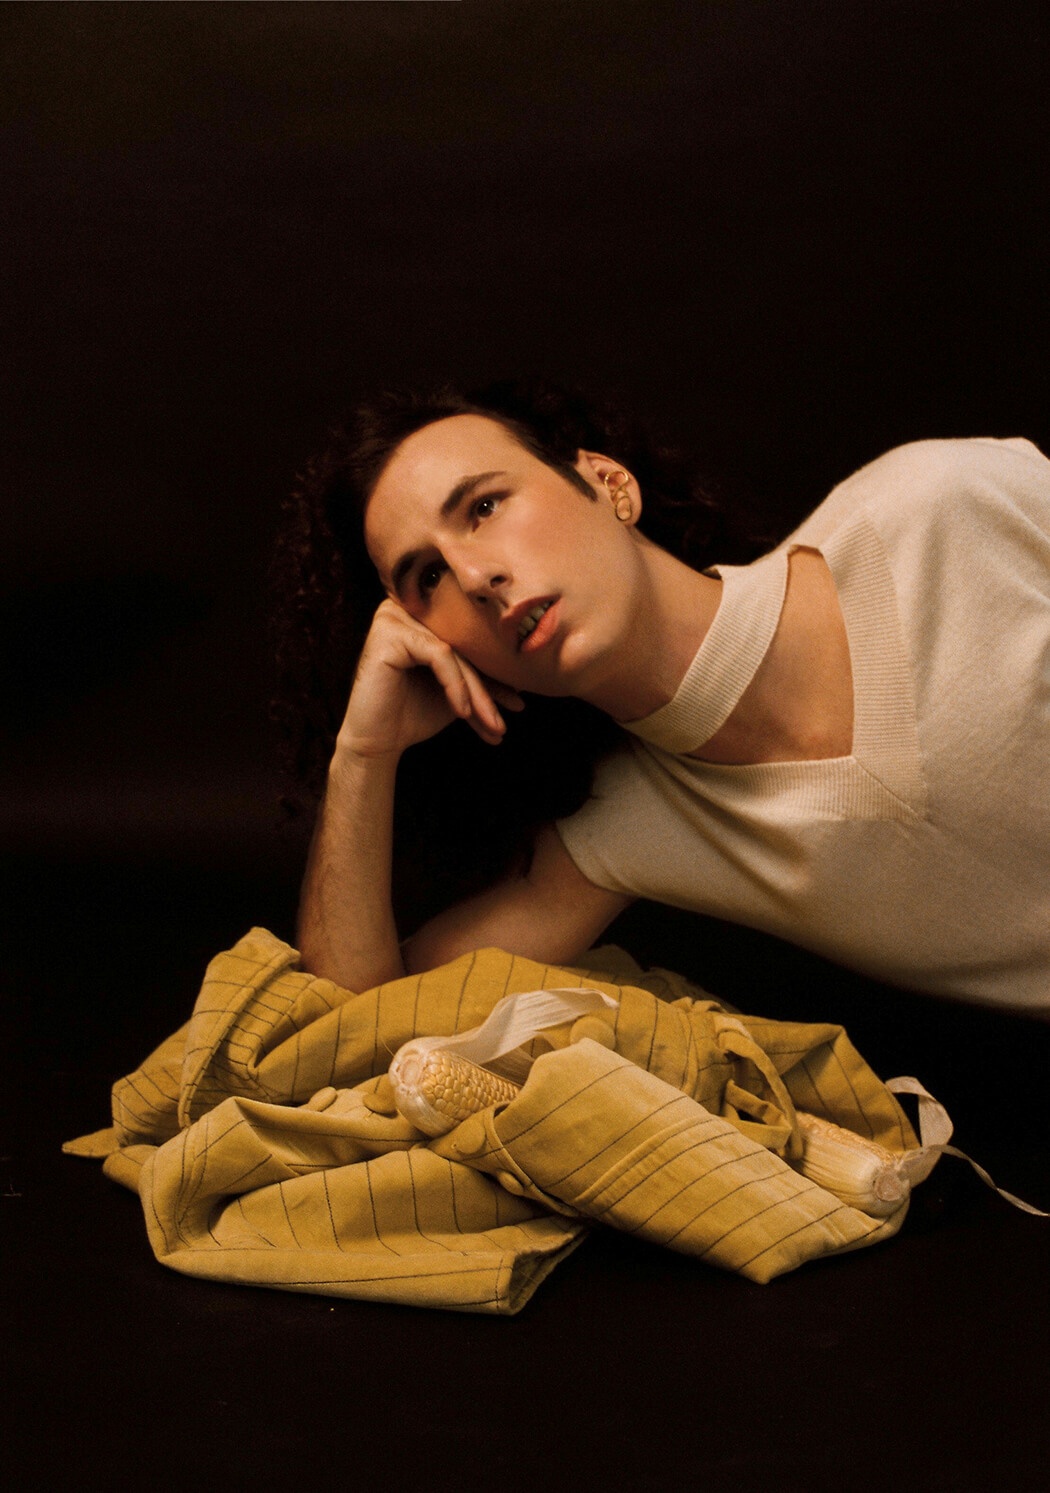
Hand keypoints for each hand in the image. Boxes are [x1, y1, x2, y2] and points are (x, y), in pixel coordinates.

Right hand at [336, 599, 523, 759]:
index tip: (519, 704)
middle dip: (490, 687)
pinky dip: (456, 686)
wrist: (377, 742)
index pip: (469, 643)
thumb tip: (527, 672)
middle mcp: (407, 607)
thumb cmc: (414, 714)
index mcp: (422, 615)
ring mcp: (394, 615)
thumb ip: (483, 675)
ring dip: (478, 692)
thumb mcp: (458, 692)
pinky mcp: (388, 631)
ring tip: (493, 723)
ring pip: (455, 652)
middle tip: (509, 717)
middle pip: (463, 647)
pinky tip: (463, 712)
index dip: (496, 675)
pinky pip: (439, 654)